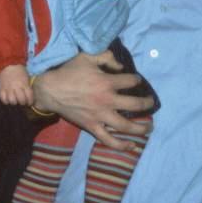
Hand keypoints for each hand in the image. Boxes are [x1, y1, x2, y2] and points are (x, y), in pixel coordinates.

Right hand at [0, 65, 33, 105]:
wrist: (8, 64)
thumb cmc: (20, 71)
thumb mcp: (26, 78)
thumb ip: (27, 86)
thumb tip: (29, 96)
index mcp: (24, 84)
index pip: (29, 96)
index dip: (30, 101)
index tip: (29, 102)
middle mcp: (16, 87)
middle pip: (21, 100)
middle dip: (23, 102)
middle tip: (22, 101)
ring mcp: (8, 88)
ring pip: (12, 101)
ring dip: (14, 102)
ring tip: (15, 100)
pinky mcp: (1, 89)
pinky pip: (3, 99)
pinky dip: (6, 101)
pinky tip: (8, 99)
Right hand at [32, 51, 154, 149]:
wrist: (50, 90)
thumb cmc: (68, 72)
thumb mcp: (86, 56)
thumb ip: (106, 57)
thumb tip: (120, 66)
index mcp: (106, 82)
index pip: (130, 81)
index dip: (136, 79)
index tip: (136, 80)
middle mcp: (107, 100)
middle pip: (135, 104)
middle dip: (147, 104)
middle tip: (150, 103)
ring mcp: (100, 116)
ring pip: (126, 126)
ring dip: (141, 128)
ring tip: (149, 127)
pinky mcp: (92, 127)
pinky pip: (109, 139)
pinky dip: (121, 145)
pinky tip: (132, 146)